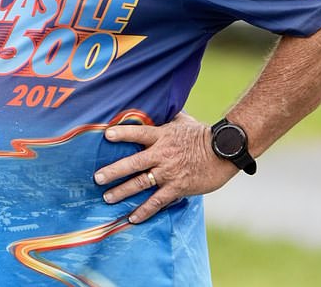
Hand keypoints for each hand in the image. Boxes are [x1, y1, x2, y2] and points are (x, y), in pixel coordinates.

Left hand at [93, 112, 236, 223]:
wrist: (224, 152)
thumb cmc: (203, 134)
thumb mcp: (183, 121)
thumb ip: (168, 116)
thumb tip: (160, 103)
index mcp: (162, 136)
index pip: (138, 133)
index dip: (122, 134)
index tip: (106, 135)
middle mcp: (162, 154)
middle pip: (133, 162)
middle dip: (113, 171)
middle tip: (97, 177)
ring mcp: (169, 172)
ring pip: (141, 183)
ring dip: (122, 191)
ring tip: (107, 197)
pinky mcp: (177, 188)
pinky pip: (157, 201)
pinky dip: (144, 211)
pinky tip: (131, 218)